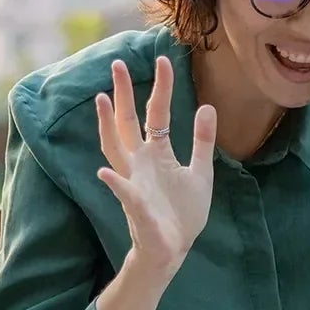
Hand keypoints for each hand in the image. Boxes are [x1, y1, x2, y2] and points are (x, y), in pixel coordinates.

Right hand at [95, 55, 216, 274]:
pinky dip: (114, 183)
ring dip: (107, 126)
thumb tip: (207, 106)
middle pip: (128, 122)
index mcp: (157, 154)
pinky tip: (104, 172)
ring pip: (115, 149)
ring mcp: (134, 182)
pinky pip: (123, 193)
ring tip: (102, 100)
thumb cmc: (182, 213)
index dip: (161, 87)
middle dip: (123, 94)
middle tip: (117, 63)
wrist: (172, 250)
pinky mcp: (136, 207)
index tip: (163, 59)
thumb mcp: (200, 172)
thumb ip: (202, 141)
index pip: (157, 113)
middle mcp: (140, 163)